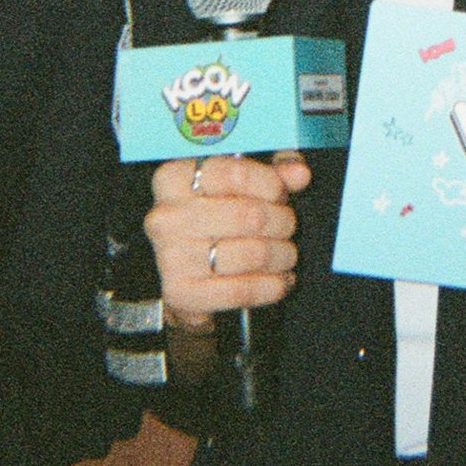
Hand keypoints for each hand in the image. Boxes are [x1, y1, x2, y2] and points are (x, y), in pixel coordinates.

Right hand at [145, 152, 309, 332]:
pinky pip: (244, 290)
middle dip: (283, 222)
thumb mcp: (239, 184)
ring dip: (282, 255)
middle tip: (287, 227)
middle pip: (250, 216)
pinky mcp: (181, 293)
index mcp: (174, 179)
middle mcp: (166, 217)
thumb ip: (273, 171)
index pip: (237, 173)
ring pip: (254, 254)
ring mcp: (171, 257)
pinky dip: (273, 285)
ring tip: (285, 254)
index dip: (272, 185)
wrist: (182, 271)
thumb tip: (299, 173)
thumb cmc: (214, 217)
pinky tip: (280, 279)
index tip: (280, 195)